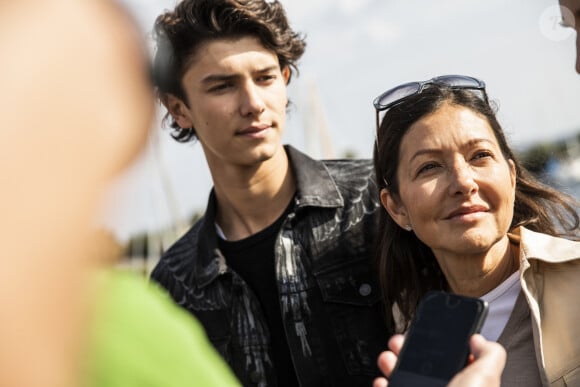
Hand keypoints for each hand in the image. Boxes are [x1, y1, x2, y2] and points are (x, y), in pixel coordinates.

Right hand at [373, 334, 505, 386]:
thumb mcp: (485, 379)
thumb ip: (490, 355)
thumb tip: (480, 339)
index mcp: (466, 384)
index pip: (451, 358)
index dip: (438, 342)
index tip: (427, 330)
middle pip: (423, 366)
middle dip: (409, 349)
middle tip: (401, 342)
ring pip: (403, 378)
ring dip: (391, 364)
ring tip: (388, 359)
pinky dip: (383, 386)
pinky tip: (383, 382)